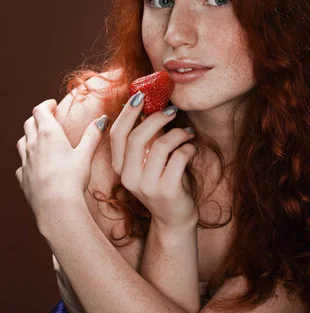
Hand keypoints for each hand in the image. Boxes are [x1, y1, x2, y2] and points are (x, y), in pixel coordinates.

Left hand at [15, 99, 107, 218]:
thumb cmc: (72, 178)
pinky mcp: (22, 177)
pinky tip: (35, 164)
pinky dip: (27, 159)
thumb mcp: (85, 154)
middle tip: (48, 118)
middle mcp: (33, 144)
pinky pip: (21, 163)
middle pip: (29, 123)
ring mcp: (25, 161)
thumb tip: (103, 119)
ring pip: (22, 141)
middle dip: (38, 118)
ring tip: (39, 139)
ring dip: (29, 136)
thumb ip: (93, 135)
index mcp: (49, 134)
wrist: (56, 206)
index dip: (46, 105)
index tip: (53, 105)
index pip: (40, 110)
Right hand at [110, 99, 198, 232]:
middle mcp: (128, 177)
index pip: (116, 134)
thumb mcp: (149, 160)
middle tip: (172, 109)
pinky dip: (188, 148)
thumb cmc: (163, 181)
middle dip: (156, 118)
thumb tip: (151, 104)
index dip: (127, 112)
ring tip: (188, 132)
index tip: (140, 95)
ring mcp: (147, 186)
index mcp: (120, 167)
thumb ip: (146, 137)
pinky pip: (179, 157)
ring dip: (178, 133)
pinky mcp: (167, 191)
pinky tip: (191, 149)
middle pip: (136, 137)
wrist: (174, 217)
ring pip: (160, 145)